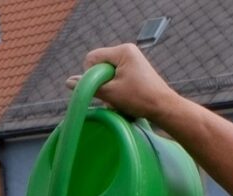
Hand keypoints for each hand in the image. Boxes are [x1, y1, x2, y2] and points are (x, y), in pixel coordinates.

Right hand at [65, 43, 180, 125]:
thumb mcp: (110, 93)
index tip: (101, 89)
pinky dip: (116, 89)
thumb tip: (68, 82)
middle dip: (101, 82)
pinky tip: (123, 100)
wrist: (164, 107)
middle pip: (100, 65)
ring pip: (107, 73)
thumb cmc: (140, 99)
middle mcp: (127, 51)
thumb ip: (88, 87)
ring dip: (108, 88)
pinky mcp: (135, 70)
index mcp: (123, 51)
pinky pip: (116, 76)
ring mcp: (132, 60)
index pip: (92, 58)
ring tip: (119, 100)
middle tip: (111, 96)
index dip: (91, 75)